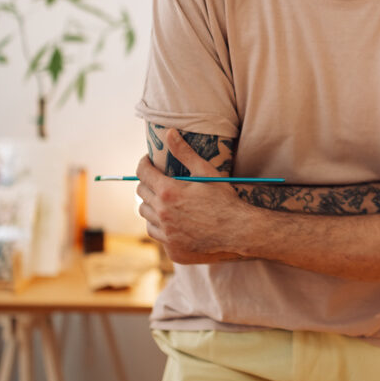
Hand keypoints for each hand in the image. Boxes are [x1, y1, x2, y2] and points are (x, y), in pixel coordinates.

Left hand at [135, 143, 242, 263]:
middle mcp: (162, 214)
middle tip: (159, 179)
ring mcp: (166, 233)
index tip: (149, 161)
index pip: (143, 174)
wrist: (238, 230)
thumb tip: (168, 133)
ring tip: (163, 200)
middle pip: (141, 194)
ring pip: (145, 215)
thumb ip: (184, 152)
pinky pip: (154, 232)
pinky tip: (169, 220)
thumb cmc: (224, 199)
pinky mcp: (172, 247)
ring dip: (150, 204)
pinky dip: (158, 224)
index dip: (143, 164)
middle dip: (147, 183)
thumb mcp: (205, 172)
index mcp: (168, 192)